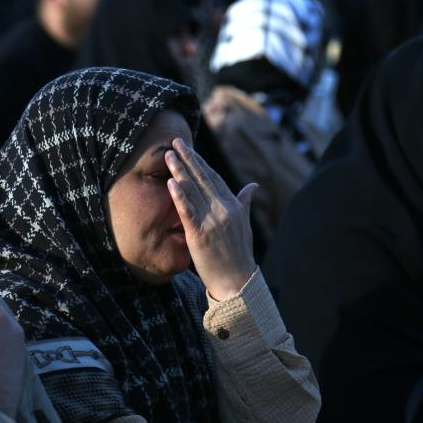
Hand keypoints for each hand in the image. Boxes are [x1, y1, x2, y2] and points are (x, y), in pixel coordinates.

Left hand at [165, 138, 257, 299]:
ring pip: (193, 190)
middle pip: (203, 178)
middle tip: (176, 141)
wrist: (237, 281)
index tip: (188, 148)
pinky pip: (187, 212)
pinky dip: (179, 196)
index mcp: (233, 205)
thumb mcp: (244, 225)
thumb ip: (245, 202)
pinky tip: (170, 183)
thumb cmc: (239, 254)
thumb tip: (253, 185)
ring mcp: (212, 221)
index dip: (200, 162)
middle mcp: (224, 209)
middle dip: (188, 158)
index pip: (214, 177)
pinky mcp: (200, 234)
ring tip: (169, 155)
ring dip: (180, 171)